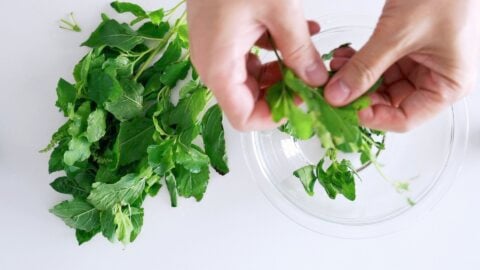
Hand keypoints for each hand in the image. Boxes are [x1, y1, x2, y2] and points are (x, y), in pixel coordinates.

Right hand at [186, 0, 327, 130]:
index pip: (244, 118)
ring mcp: (215, 52)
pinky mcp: (220, 38)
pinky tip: (297, 36)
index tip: (305, 103)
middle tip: (313, 81)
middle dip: (283, 95)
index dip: (276, 118)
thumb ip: (300, 51)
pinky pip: (247, 60)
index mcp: (220, 66)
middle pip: (248, 102)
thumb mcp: (280, 10)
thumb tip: (316, 80)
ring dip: (281, 74)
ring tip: (309, 56)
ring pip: (250, 81)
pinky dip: (273, 55)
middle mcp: (213, 65)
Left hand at [324, 0, 479, 131]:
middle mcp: (435, 80)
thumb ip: (365, 67)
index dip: (374, 118)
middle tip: (333, 91)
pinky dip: (360, 64)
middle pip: (390, 104)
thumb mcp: (398, 34)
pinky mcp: (406, 52)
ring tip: (336, 68)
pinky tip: (344, 58)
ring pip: (380, 86)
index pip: (406, 119)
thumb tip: (338, 95)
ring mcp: (420, 66)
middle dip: (359, 96)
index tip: (346, 109)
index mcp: (448, 85)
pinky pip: (379, 67)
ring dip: (356, 80)